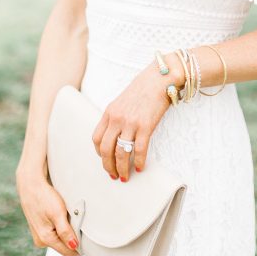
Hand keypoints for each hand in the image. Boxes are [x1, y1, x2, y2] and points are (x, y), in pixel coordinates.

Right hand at [16, 171, 80, 255]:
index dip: (80, 246)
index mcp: (45, 239)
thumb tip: (74, 246)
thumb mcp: (58, 213)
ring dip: (66, 230)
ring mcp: (39, 236)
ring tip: (65, 215)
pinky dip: (60, 226)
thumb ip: (66, 232)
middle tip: (75, 220)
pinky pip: (55, 232)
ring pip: (60, 239)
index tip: (86, 236)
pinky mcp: (40, 229)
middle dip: (72, 236)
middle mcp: (41, 241)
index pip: (68, 252)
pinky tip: (60, 215)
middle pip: (64, 246)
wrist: (30, 185)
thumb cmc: (43, 197)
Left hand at [91, 62, 171, 180]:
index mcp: (109, 112)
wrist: (159, 79)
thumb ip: (117, 116)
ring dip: (122, 168)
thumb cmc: (143, 89)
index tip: (105, 160)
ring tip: (125, 177)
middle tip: (113, 175)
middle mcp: (117, 119)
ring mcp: (130, 123)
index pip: (96, 138)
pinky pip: (139, 149)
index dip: (99, 153)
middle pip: (105, 149)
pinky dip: (139, 161)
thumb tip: (116, 134)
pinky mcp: (145, 126)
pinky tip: (141, 167)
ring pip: (121, 153)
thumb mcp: (122, 101)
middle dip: (108, 166)